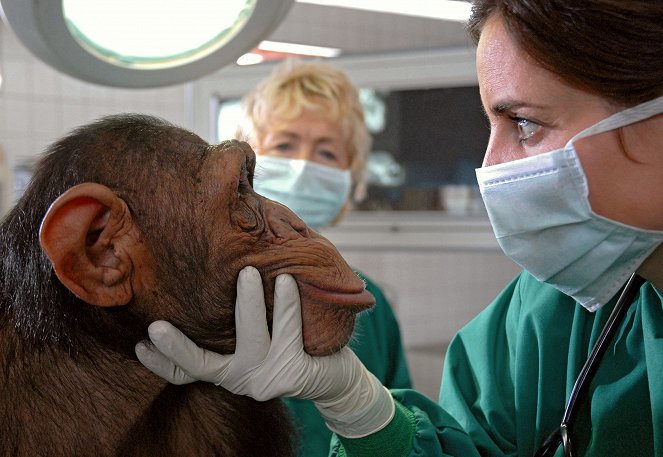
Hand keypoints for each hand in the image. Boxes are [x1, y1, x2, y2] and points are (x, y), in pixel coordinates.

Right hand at [135, 266, 393, 437]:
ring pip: (250, 340)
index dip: (162, 362)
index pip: (187, 371)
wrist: (337, 373)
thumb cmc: (292, 341)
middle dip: (177, 348)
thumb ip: (234, 319)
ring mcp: (266, 380)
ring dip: (248, 304)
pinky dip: (286, 304)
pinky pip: (287, 333)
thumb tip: (211, 269)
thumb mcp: (259, 332)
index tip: (139, 344)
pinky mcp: (292, 374)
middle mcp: (242, 379)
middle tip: (156, 326)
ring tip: (247, 271)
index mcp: (228, 369)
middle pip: (203, 365)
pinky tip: (286, 281)